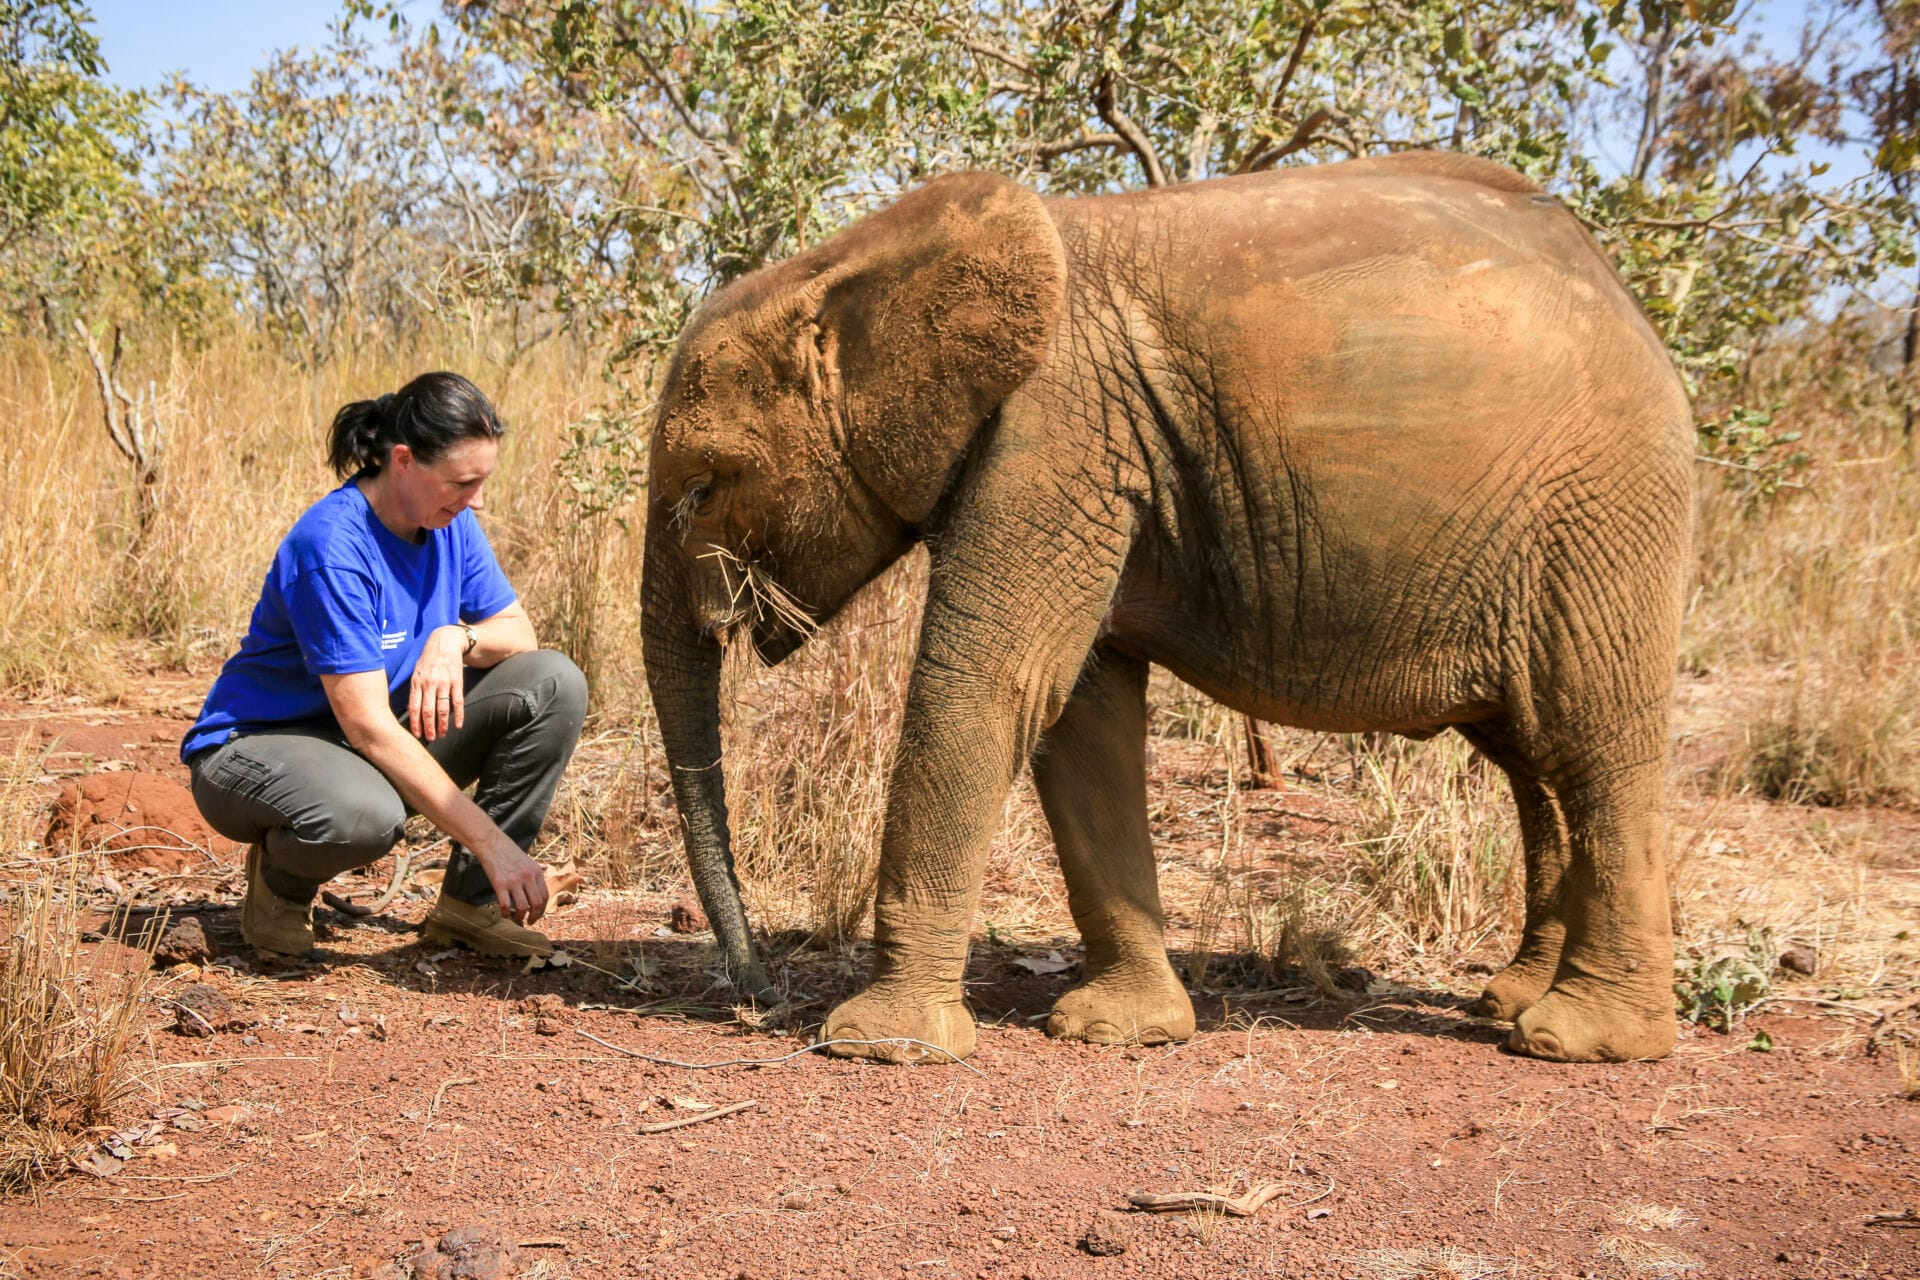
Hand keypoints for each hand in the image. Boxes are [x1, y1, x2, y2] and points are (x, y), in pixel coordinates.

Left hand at [409, 625, 468, 741]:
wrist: (445, 642)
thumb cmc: (428, 659)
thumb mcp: (416, 672)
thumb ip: (415, 689)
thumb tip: (413, 709)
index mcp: (417, 682)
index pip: (414, 707)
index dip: (415, 723)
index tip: (416, 735)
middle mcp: (429, 684)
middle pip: (428, 711)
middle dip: (428, 727)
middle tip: (430, 739)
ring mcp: (444, 683)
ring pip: (442, 709)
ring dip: (442, 724)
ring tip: (442, 735)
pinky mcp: (457, 682)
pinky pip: (457, 701)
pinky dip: (458, 715)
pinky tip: (458, 725)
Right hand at [476, 835, 549, 924]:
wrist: (492, 843)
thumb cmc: (509, 853)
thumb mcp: (528, 862)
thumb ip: (533, 876)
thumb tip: (537, 891)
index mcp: (536, 872)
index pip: (545, 896)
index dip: (543, 909)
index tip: (538, 915)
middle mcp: (528, 877)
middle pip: (537, 904)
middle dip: (535, 917)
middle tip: (530, 922)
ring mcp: (514, 881)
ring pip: (523, 907)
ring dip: (520, 918)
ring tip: (516, 919)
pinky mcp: (500, 884)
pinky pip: (506, 905)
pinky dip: (506, 914)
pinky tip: (504, 914)